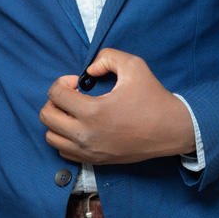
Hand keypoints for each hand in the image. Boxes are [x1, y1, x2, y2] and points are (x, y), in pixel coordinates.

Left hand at [39, 48, 195, 165]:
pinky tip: (80, 126)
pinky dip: (64, 137)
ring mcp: (89, 151)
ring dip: (57, 120)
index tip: (77, 81)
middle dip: (55, 100)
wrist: (171, 130)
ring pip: (51, 137)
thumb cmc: (153, 98)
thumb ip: (107, 57)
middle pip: (47, 116)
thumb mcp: (133, 65)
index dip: (62, 82)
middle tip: (72, 95)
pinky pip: (63, 151)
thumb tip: (89, 70)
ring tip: (74, 111)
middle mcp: (86, 135)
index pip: (55, 94)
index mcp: (93, 112)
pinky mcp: (95, 160)